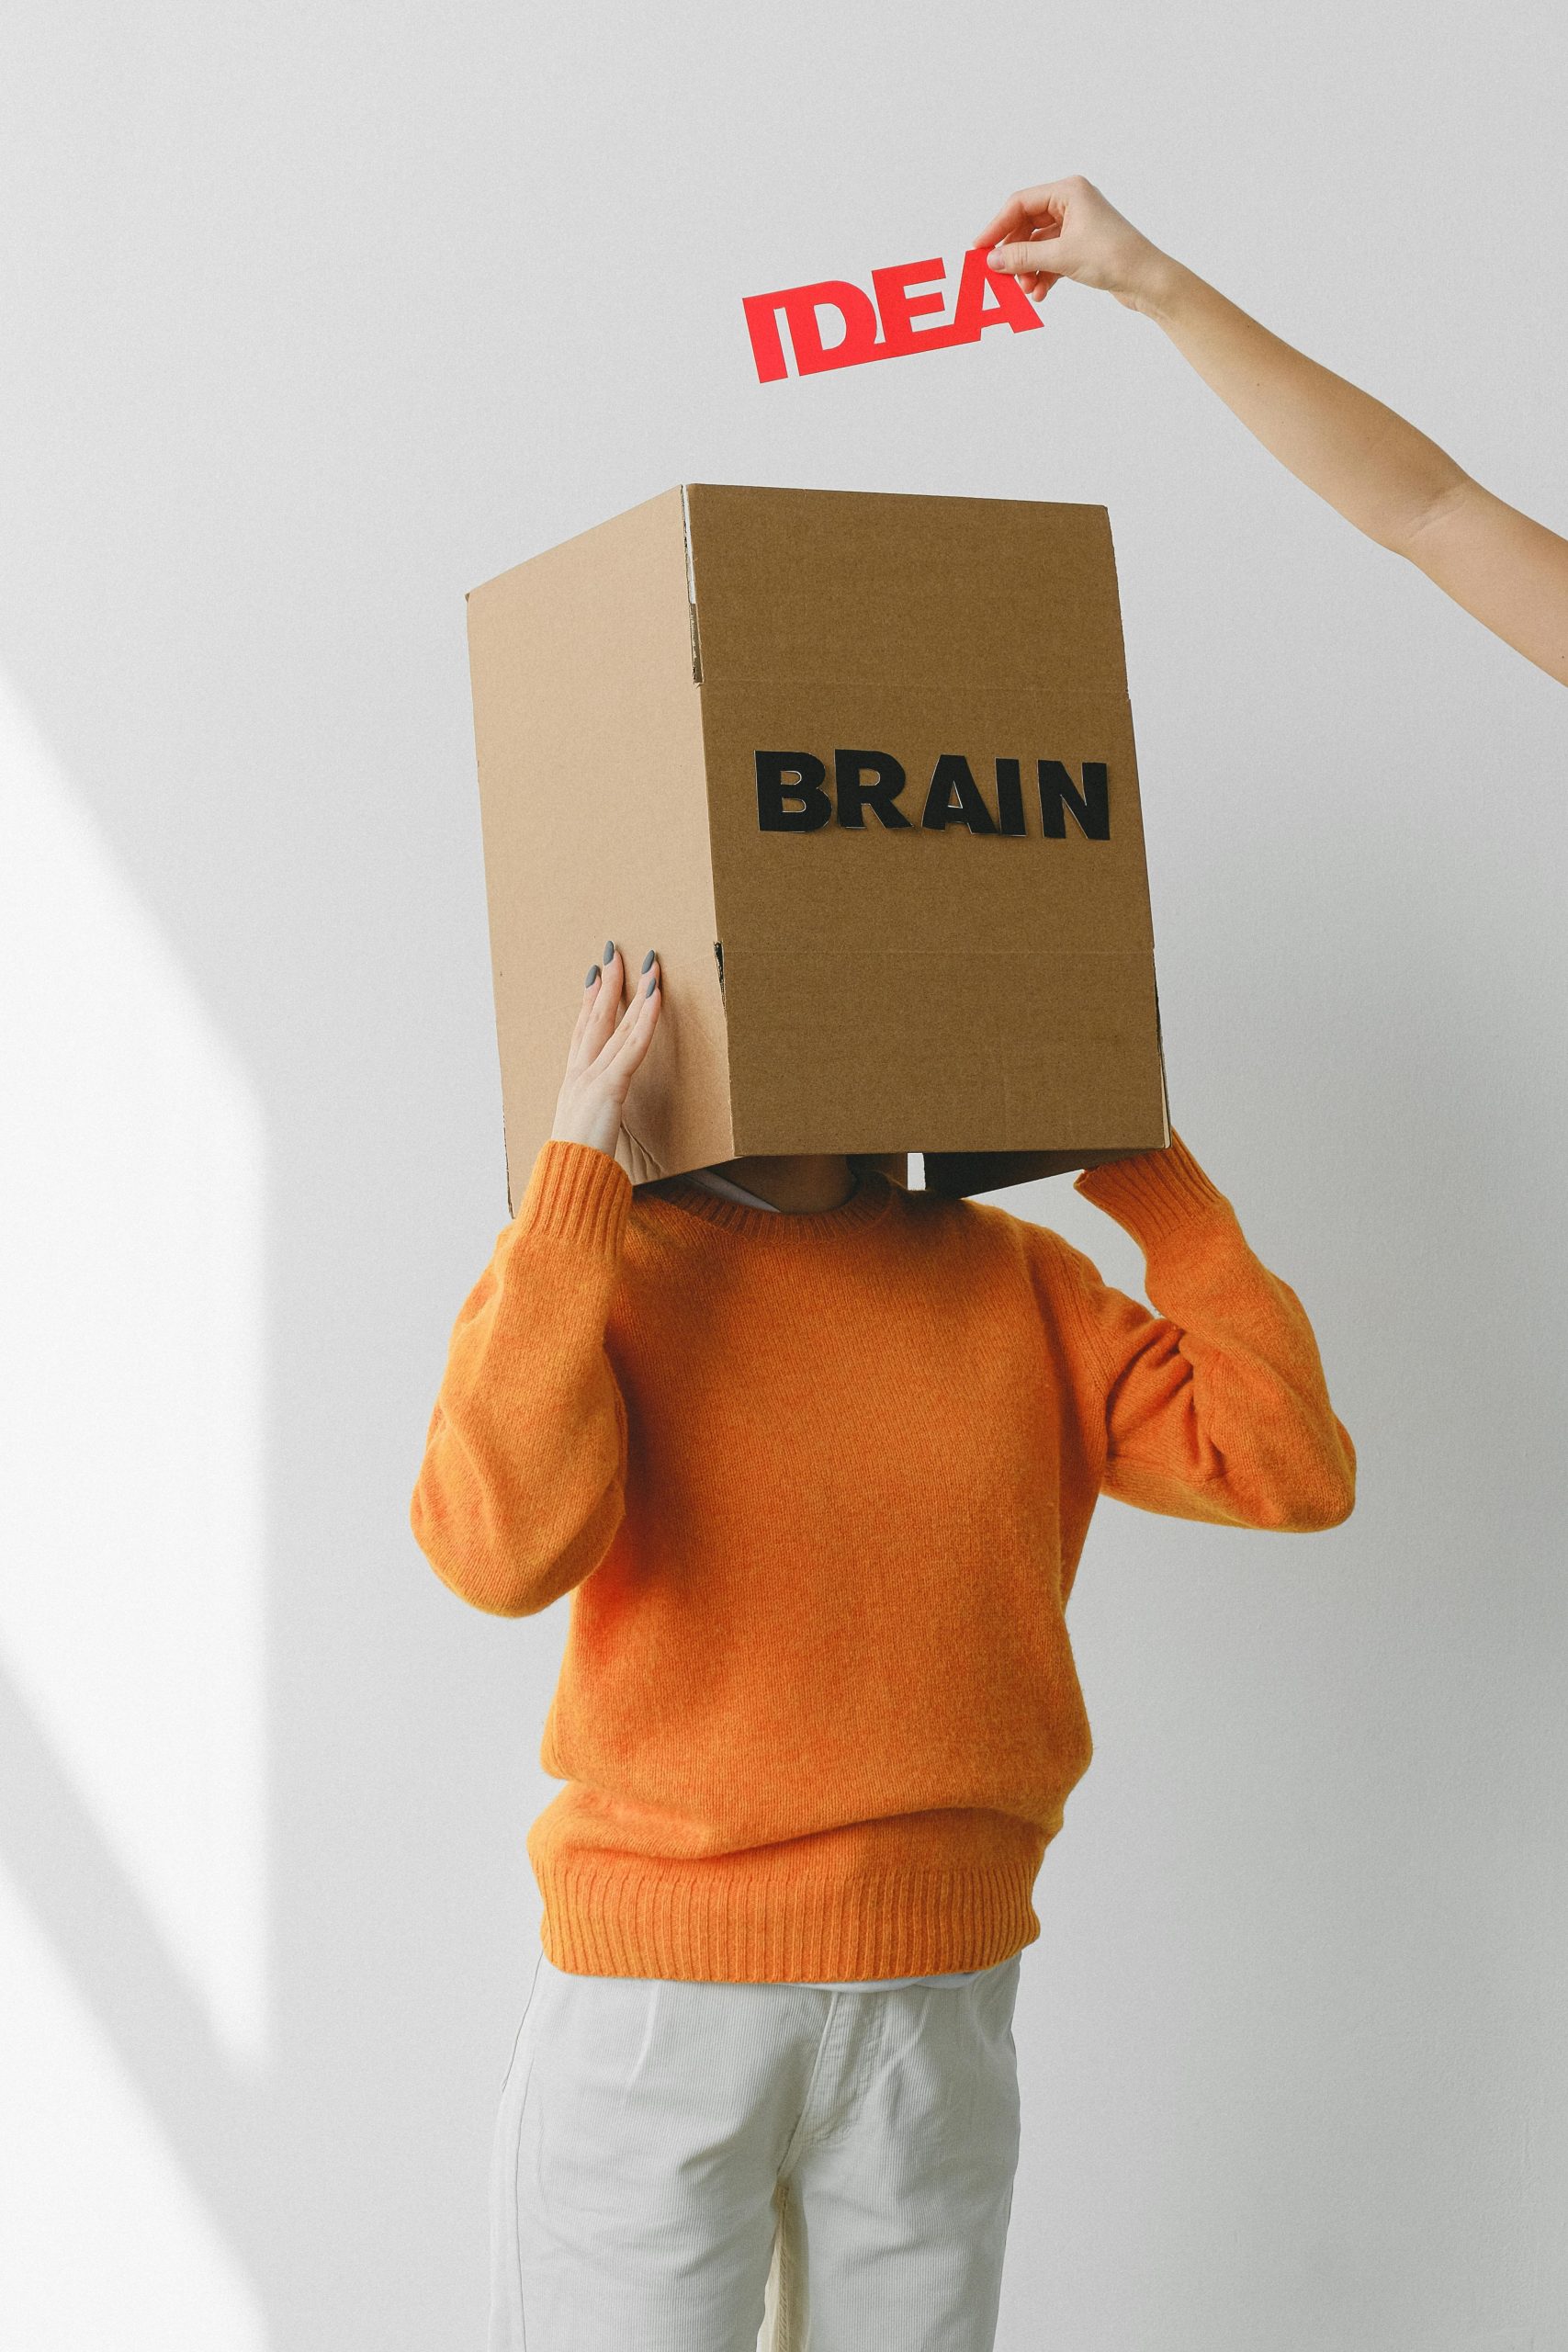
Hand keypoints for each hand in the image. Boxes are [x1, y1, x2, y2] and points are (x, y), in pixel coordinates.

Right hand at [550, 942, 661, 1158]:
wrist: (566, 1183)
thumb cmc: (576, 1168)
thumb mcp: (584, 1138)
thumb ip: (592, 1123)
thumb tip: (596, 1124)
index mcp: (572, 1085)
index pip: (581, 1034)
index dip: (588, 1003)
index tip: (594, 977)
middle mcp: (578, 1074)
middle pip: (594, 1019)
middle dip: (606, 984)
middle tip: (613, 953)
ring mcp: (591, 1078)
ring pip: (616, 1026)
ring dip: (634, 992)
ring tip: (647, 966)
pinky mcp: (609, 1087)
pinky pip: (633, 1046)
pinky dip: (645, 1019)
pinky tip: (655, 997)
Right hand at [973, 175, 1172, 311]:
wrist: (1148, 280)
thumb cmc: (1114, 257)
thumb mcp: (1061, 256)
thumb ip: (1023, 256)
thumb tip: (991, 260)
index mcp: (1068, 191)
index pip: (1020, 203)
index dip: (997, 227)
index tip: (979, 250)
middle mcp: (1072, 203)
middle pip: (1027, 225)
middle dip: (1015, 253)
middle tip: (1000, 276)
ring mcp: (1077, 225)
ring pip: (1038, 245)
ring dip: (1028, 268)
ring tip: (1026, 289)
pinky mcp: (1081, 247)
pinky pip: (1051, 258)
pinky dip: (1043, 275)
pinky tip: (1040, 293)